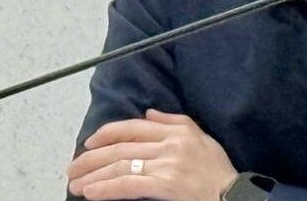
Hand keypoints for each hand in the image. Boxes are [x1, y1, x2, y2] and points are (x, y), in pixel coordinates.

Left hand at [67, 109, 237, 200]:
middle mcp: (169, 144)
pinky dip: (106, 188)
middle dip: (90, 158)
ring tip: (76, 184)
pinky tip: (91, 193)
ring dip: (93, 176)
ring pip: (120, 166)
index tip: (88, 144)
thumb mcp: (201, 137)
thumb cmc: (218, 169)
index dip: (106, 134)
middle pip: (120, 148)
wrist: (234, 194)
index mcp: (176, 131)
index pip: (132, 127)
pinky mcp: (165, 185)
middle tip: (71, 168)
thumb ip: (173, 121)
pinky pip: (129, 185)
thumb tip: (148, 114)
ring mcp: (166, 165)